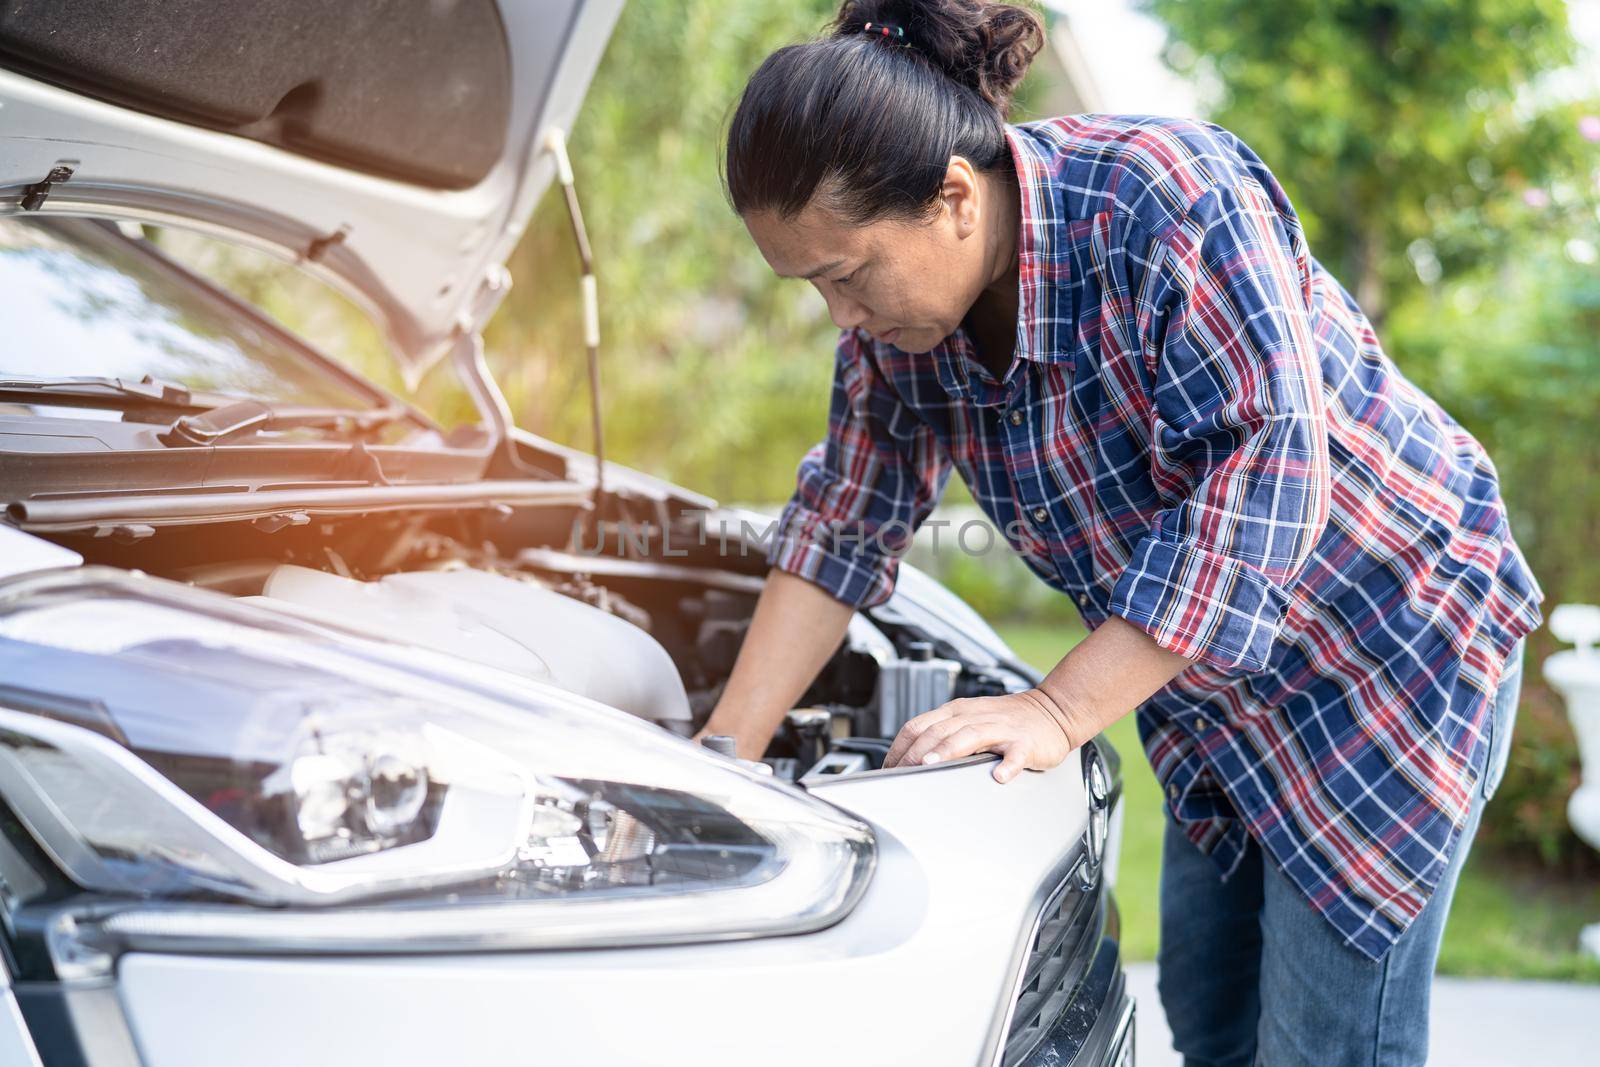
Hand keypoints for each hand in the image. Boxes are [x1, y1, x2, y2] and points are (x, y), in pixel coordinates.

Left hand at [883, 688, 1087, 783]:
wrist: (1052, 711)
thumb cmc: (1006, 721)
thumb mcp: (968, 721)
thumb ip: (941, 734)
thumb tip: (907, 760)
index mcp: (956, 711)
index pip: (918, 725)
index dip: (899, 748)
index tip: (888, 770)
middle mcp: (974, 716)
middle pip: (937, 731)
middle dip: (915, 753)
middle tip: (901, 773)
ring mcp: (1000, 728)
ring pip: (969, 736)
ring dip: (947, 751)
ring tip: (931, 765)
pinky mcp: (1025, 742)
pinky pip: (1015, 753)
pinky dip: (1008, 764)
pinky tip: (1000, 776)